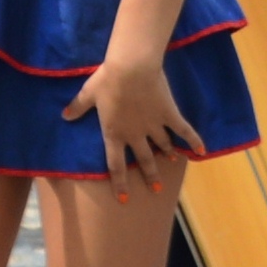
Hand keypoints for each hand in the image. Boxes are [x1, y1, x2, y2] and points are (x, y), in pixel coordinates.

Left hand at [71, 42, 201, 189]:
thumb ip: (77, 107)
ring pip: (163, 145)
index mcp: (114, 133)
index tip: (124, 198)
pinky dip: (193, 140)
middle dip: (150, 175)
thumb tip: (64, 116)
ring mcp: (154, 126)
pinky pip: (183, 130)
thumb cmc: (107, 80)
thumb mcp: (88, 93)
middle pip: (143, 160)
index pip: (115, 165)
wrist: (132, 68)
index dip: (119, 183)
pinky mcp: (169, 114)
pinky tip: (201, 151)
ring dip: (168, 155)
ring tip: (174, 162)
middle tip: (155, 189)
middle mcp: (135, 135)